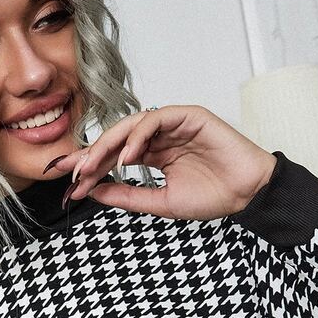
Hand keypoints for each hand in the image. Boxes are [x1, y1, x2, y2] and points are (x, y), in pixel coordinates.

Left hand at [44, 105, 277, 220]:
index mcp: (154, 155)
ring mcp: (173, 124)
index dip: (92, 167)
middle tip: (73, 171)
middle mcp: (160, 137)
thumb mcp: (161, 202)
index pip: (115, 156)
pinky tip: (126, 157)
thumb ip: (129, 196)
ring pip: (131, 125)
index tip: (71, 184)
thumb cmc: (213, 196)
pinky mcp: (188, 115)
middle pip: (117, 138)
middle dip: (92, 154)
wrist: (247, 193)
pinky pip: (155, 119)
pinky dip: (137, 136)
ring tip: (94, 165)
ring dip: (109, 144)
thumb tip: (94, 191)